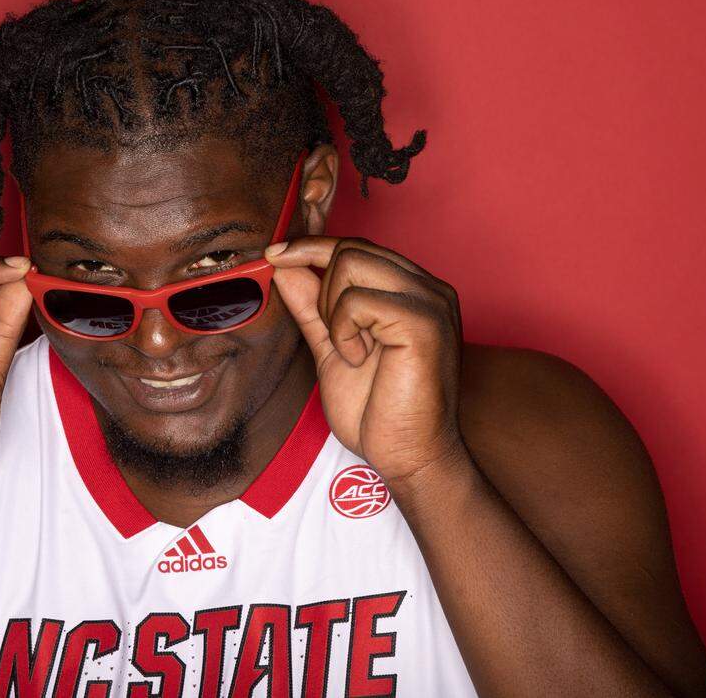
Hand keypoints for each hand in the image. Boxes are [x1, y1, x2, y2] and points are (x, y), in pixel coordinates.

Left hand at [266, 237, 464, 483]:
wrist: (407, 457)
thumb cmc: (378, 411)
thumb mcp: (332, 349)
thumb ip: (312, 309)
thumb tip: (286, 269)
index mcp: (412, 291)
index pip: (356, 247)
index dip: (311, 247)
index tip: (274, 254)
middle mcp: (428, 288)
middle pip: (351, 249)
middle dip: (322, 291)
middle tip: (336, 339)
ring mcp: (431, 302)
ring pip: (351, 264)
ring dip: (333, 313)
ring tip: (353, 351)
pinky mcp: (424, 321)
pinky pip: (358, 299)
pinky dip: (344, 331)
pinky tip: (361, 359)